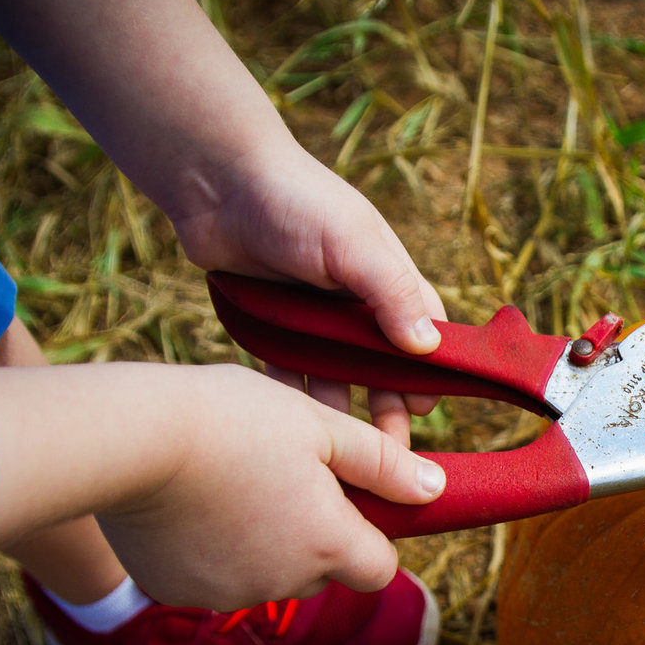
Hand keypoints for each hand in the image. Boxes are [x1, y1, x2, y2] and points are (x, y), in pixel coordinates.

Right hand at [97, 364, 442, 609]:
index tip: (343, 493)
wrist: (131, 438)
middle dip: (313, 532)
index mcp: (328, 545)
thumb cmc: (232, 419)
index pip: (379, 567)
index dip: (369, 531)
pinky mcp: (173, 590)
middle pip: (320, 569)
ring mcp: (224, 592)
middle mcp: (282, 583)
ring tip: (228, 479)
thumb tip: (433, 488)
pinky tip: (188, 502)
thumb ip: (380, 463)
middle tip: (281, 473)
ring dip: (259, 539)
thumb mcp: (317, 426)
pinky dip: (206, 549)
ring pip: (262, 572)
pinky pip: (207, 575)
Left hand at [166, 139, 446, 441]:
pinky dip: (294, 401)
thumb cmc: (293, 199)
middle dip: (387, 409)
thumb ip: (391, 292)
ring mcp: (311, 316)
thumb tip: (429, 347)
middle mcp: (352, 301)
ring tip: (345, 461)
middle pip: (379, 368)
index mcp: (384, 277)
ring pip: (332, 378)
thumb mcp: (352, 242)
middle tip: (391, 457)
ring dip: (341, 415)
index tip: (427, 413)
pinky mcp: (270, 326)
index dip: (428, 373)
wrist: (216, 183)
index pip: (422, 332)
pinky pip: (286, 374)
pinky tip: (297, 435)